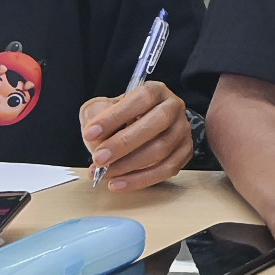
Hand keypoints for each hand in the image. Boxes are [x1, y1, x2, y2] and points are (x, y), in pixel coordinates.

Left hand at [78, 80, 195, 192]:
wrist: (138, 129)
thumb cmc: (120, 118)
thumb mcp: (103, 107)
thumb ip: (97, 114)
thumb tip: (97, 138)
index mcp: (156, 91)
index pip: (140, 99)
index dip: (115, 116)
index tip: (90, 133)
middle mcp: (173, 108)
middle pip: (156, 124)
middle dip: (123, 144)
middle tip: (99, 158)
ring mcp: (182, 131)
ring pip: (161, 150)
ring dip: (128, 165)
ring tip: (103, 173)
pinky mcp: (184, 153)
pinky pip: (166, 170)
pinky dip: (140, 180)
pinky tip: (117, 183)